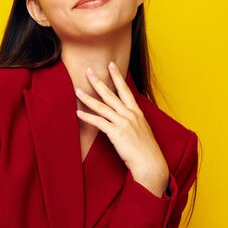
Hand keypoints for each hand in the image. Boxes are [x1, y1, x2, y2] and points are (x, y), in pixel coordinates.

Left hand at [75, 62, 168, 189]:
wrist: (150, 162)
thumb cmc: (146, 150)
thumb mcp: (142, 130)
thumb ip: (132, 122)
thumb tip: (124, 119)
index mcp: (136, 112)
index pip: (125, 90)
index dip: (117, 77)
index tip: (111, 65)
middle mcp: (130, 114)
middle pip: (111, 94)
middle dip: (99, 81)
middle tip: (89, 70)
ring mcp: (123, 123)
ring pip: (102, 106)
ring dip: (88, 98)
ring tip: (77, 90)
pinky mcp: (116, 133)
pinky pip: (99, 122)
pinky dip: (88, 117)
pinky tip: (78, 113)